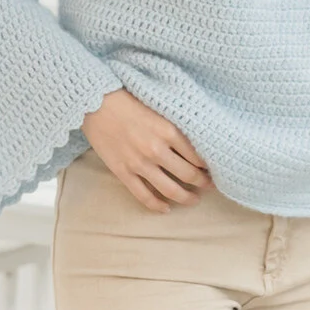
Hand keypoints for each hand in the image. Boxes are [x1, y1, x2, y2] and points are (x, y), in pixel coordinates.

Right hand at [81, 88, 215, 212]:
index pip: (198, 156)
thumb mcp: (160, 109)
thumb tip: (196, 144)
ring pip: (170, 190)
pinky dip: (158, 206)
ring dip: (186, 198)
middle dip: (203, 183)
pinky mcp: (123, 172)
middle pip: (189, 175)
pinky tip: (166, 208)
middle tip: (210, 186)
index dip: (208, 166)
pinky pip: (144, 196)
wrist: (96, 103)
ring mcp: (140, 164)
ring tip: (194, 200)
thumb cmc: (129, 100)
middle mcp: (157, 150)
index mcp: (169, 131)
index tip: (213, 169)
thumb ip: (175, 128)